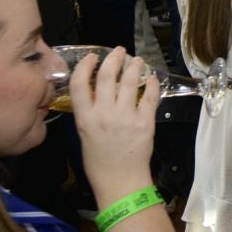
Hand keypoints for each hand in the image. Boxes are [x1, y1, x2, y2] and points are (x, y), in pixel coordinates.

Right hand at [73, 48, 158, 199]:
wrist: (120, 181)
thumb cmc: (99, 162)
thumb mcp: (84, 135)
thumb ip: (89, 113)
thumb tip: (96, 92)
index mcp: (85, 118)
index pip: (79, 83)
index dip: (85, 65)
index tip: (92, 56)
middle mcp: (104, 113)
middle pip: (107, 76)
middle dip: (114, 58)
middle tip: (119, 51)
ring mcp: (125, 116)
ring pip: (130, 80)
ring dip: (134, 66)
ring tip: (137, 60)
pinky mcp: (145, 121)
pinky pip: (149, 96)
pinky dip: (151, 83)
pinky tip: (151, 78)